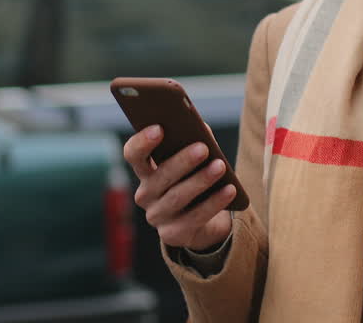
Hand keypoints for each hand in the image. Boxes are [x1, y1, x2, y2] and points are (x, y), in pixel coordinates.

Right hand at [122, 125, 235, 250]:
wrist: (201, 221)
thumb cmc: (194, 180)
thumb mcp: (192, 161)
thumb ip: (193, 142)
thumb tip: (201, 129)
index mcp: (145, 171)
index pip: (133, 154)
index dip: (142, 142)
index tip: (159, 128)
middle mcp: (145, 194)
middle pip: (160, 176)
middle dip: (182, 161)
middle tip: (203, 148)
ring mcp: (157, 216)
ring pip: (178, 197)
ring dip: (201, 180)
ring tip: (220, 166)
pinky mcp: (172, 234)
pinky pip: (195, 217)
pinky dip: (214, 202)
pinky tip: (229, 190)